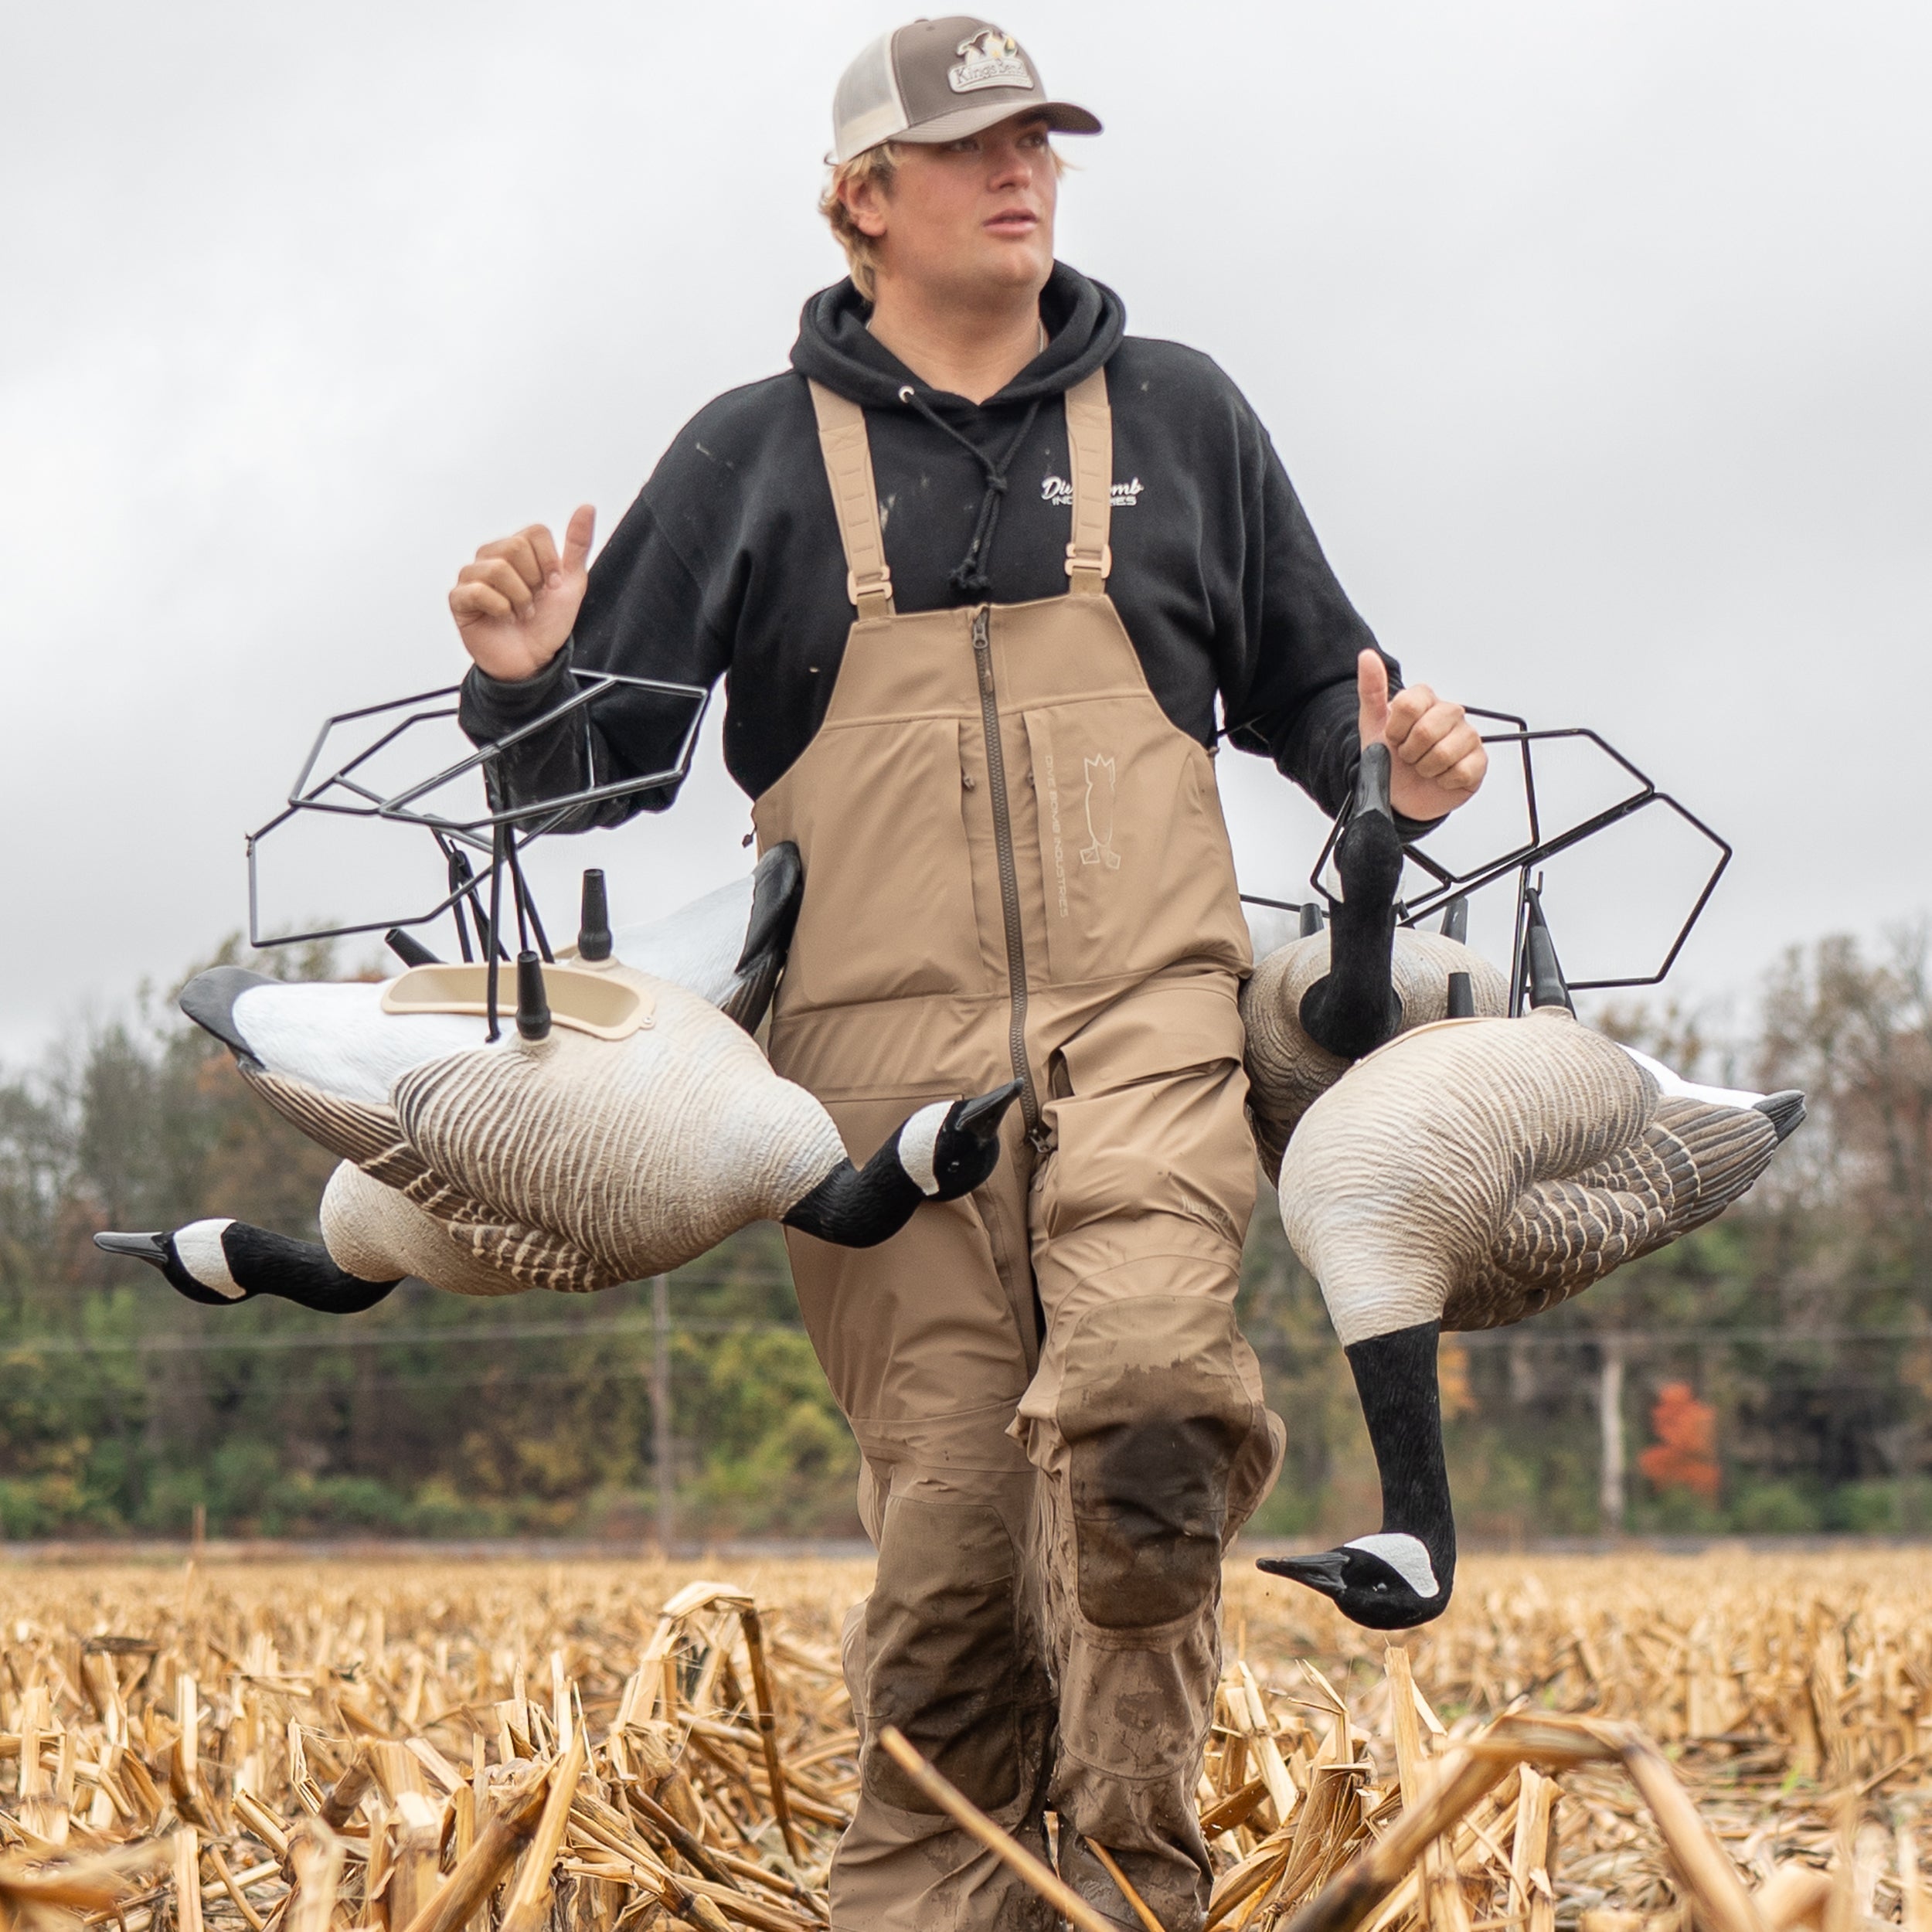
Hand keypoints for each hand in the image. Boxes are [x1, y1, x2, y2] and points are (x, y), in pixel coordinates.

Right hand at [449, 505, 594, 682]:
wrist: (533, 660)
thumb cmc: (547, 623)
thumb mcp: (572, 583)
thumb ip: (577, 545)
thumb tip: (586, 508)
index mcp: (517, 550)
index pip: (535, 533)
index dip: (549, 562)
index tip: (552, 585)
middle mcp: (491, 557)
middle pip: (515, 547)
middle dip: (533, 581)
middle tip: (532, 601)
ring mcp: (472, 576)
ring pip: (497, 569)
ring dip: (519, 599)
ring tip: (520, 613)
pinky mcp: (459, 599)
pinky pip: (478, 591)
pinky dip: (499, 609)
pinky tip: (503, 618)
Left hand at [1357, 650, 1486, 821]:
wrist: (1399, 795)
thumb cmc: (1390, 758)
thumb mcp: (1372, 725)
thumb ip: (1371, 689)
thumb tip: (1367, 657)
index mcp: (1425, 700)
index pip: (1409, 704)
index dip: (1396, 729)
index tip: (1393, 738)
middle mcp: (1449, 713)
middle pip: (1427, 730)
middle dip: (1410, 751)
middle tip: (1408, 756)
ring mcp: (1467, 737)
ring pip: (1444, 753)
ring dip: (1425, 768)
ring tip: (1423, 767)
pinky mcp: (1479, 762)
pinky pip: (1462, 771)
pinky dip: (1444, 781)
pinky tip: (1440, 777)